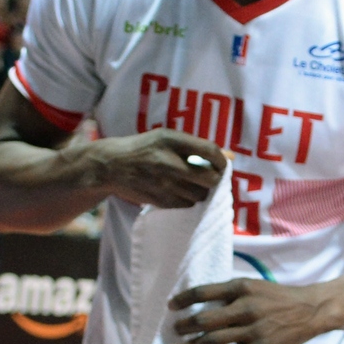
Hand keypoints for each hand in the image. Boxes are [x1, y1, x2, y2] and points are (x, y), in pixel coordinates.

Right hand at [91, 129, 227, 209]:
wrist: (111, 166)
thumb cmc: (144, 149)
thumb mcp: (167, 138)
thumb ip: (198, 147)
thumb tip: (232, 156)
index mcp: (171, 140)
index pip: (210, 151)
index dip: (222, 161)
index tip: (222, 165)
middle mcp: (169, 162)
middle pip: (210, 178)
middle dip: (215, 179)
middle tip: (210, 177)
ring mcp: (164, 184)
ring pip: (200, 195)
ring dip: (201, 191)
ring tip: (192, 184)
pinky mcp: (160, 200)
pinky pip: (187, 205)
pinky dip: (188, 200)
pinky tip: (180, 192)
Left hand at [168, 278, 340, 343]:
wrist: (310, 310)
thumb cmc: (278, 298)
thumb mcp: (254, 286)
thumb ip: (231, 293)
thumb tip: (202, 304)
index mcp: (241, 287)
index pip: (204, 292)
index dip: (184, 299)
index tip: (171, 306)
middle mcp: (244, 307)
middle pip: (204, 319)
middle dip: (184, 326)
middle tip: (172, 331)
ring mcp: (253, 329)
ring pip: (213, 340)